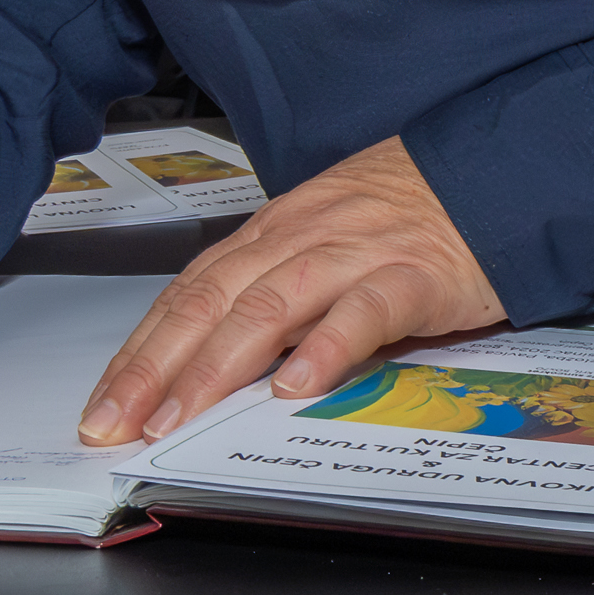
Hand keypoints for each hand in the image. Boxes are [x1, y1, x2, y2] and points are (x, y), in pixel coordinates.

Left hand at [76, 136, 502, 447]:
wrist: (488, 171)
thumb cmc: (404, 213)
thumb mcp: (324, 241)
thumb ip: (275, 290)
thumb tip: (211, 355)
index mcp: (274, 233)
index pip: (191, 292)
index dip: (143, 349)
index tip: (105, 403)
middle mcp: (301, 238)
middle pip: (212, 301)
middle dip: (155, 367)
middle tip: (115, 423)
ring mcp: (354, 254)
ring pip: (270, 307)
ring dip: (216, 365)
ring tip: (178, 416)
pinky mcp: (411, 276)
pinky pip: (362, 312)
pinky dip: (325, 347)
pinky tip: (296, 384)